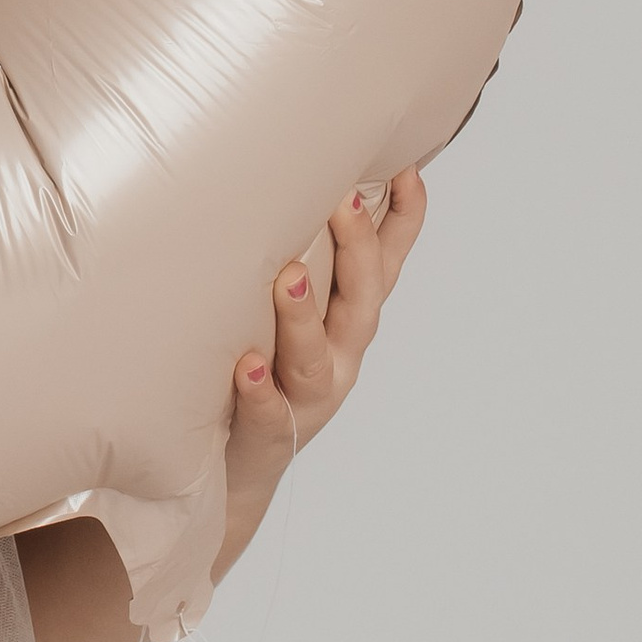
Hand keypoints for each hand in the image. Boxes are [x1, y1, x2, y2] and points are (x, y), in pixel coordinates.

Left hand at [212, 170, 425, 583]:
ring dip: (304, 316)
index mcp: (347, 322)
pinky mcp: (268, 436)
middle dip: (358, 252)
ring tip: (290, 276)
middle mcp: (338, 358)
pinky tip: (248, 365)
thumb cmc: (261, 366)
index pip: (386, 267)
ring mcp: (306, 400)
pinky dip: (260, 390)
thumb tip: (294, 177)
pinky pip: (268, 414)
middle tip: (345, 202)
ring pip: (314, 359)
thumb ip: (301, 257)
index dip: (404, 222)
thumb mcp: (292, 312)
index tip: (408, 170)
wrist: (233, 470)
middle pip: (361, 304)